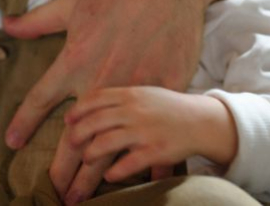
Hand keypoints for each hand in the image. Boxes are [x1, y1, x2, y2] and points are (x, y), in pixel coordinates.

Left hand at [2, 0, 209, 196]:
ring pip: (107, 146)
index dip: (23, 124)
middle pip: (73, 139)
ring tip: (81, 198)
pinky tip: (130, 183)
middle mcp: (99, 82)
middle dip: (60, 172)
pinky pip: (147, 135)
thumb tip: (6, 24)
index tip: (11, 144)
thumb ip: (38, 20)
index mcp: (74, 61)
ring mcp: (132, 91)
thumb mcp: (73, 2)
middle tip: (51, 194)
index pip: (39, 100)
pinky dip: (138, 163)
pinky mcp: (161, 91)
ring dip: (91, 178)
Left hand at [65, 87, 236, 182]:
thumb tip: (86, 104)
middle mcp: (135, 110)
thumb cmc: (167, 107)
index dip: (78, 110)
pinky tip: (110, 176)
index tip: (68, 119)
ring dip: (91, 155)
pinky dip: (114, 172)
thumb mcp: (144, 93)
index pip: (95, 98)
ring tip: (88, 161)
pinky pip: (127, 164)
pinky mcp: (155, 151)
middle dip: (77, 135)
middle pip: (95, 122)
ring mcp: (144, 131)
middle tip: (71, 145)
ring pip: (105, 143)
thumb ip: (119, 97)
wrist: (200, 121)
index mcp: (131, 94)